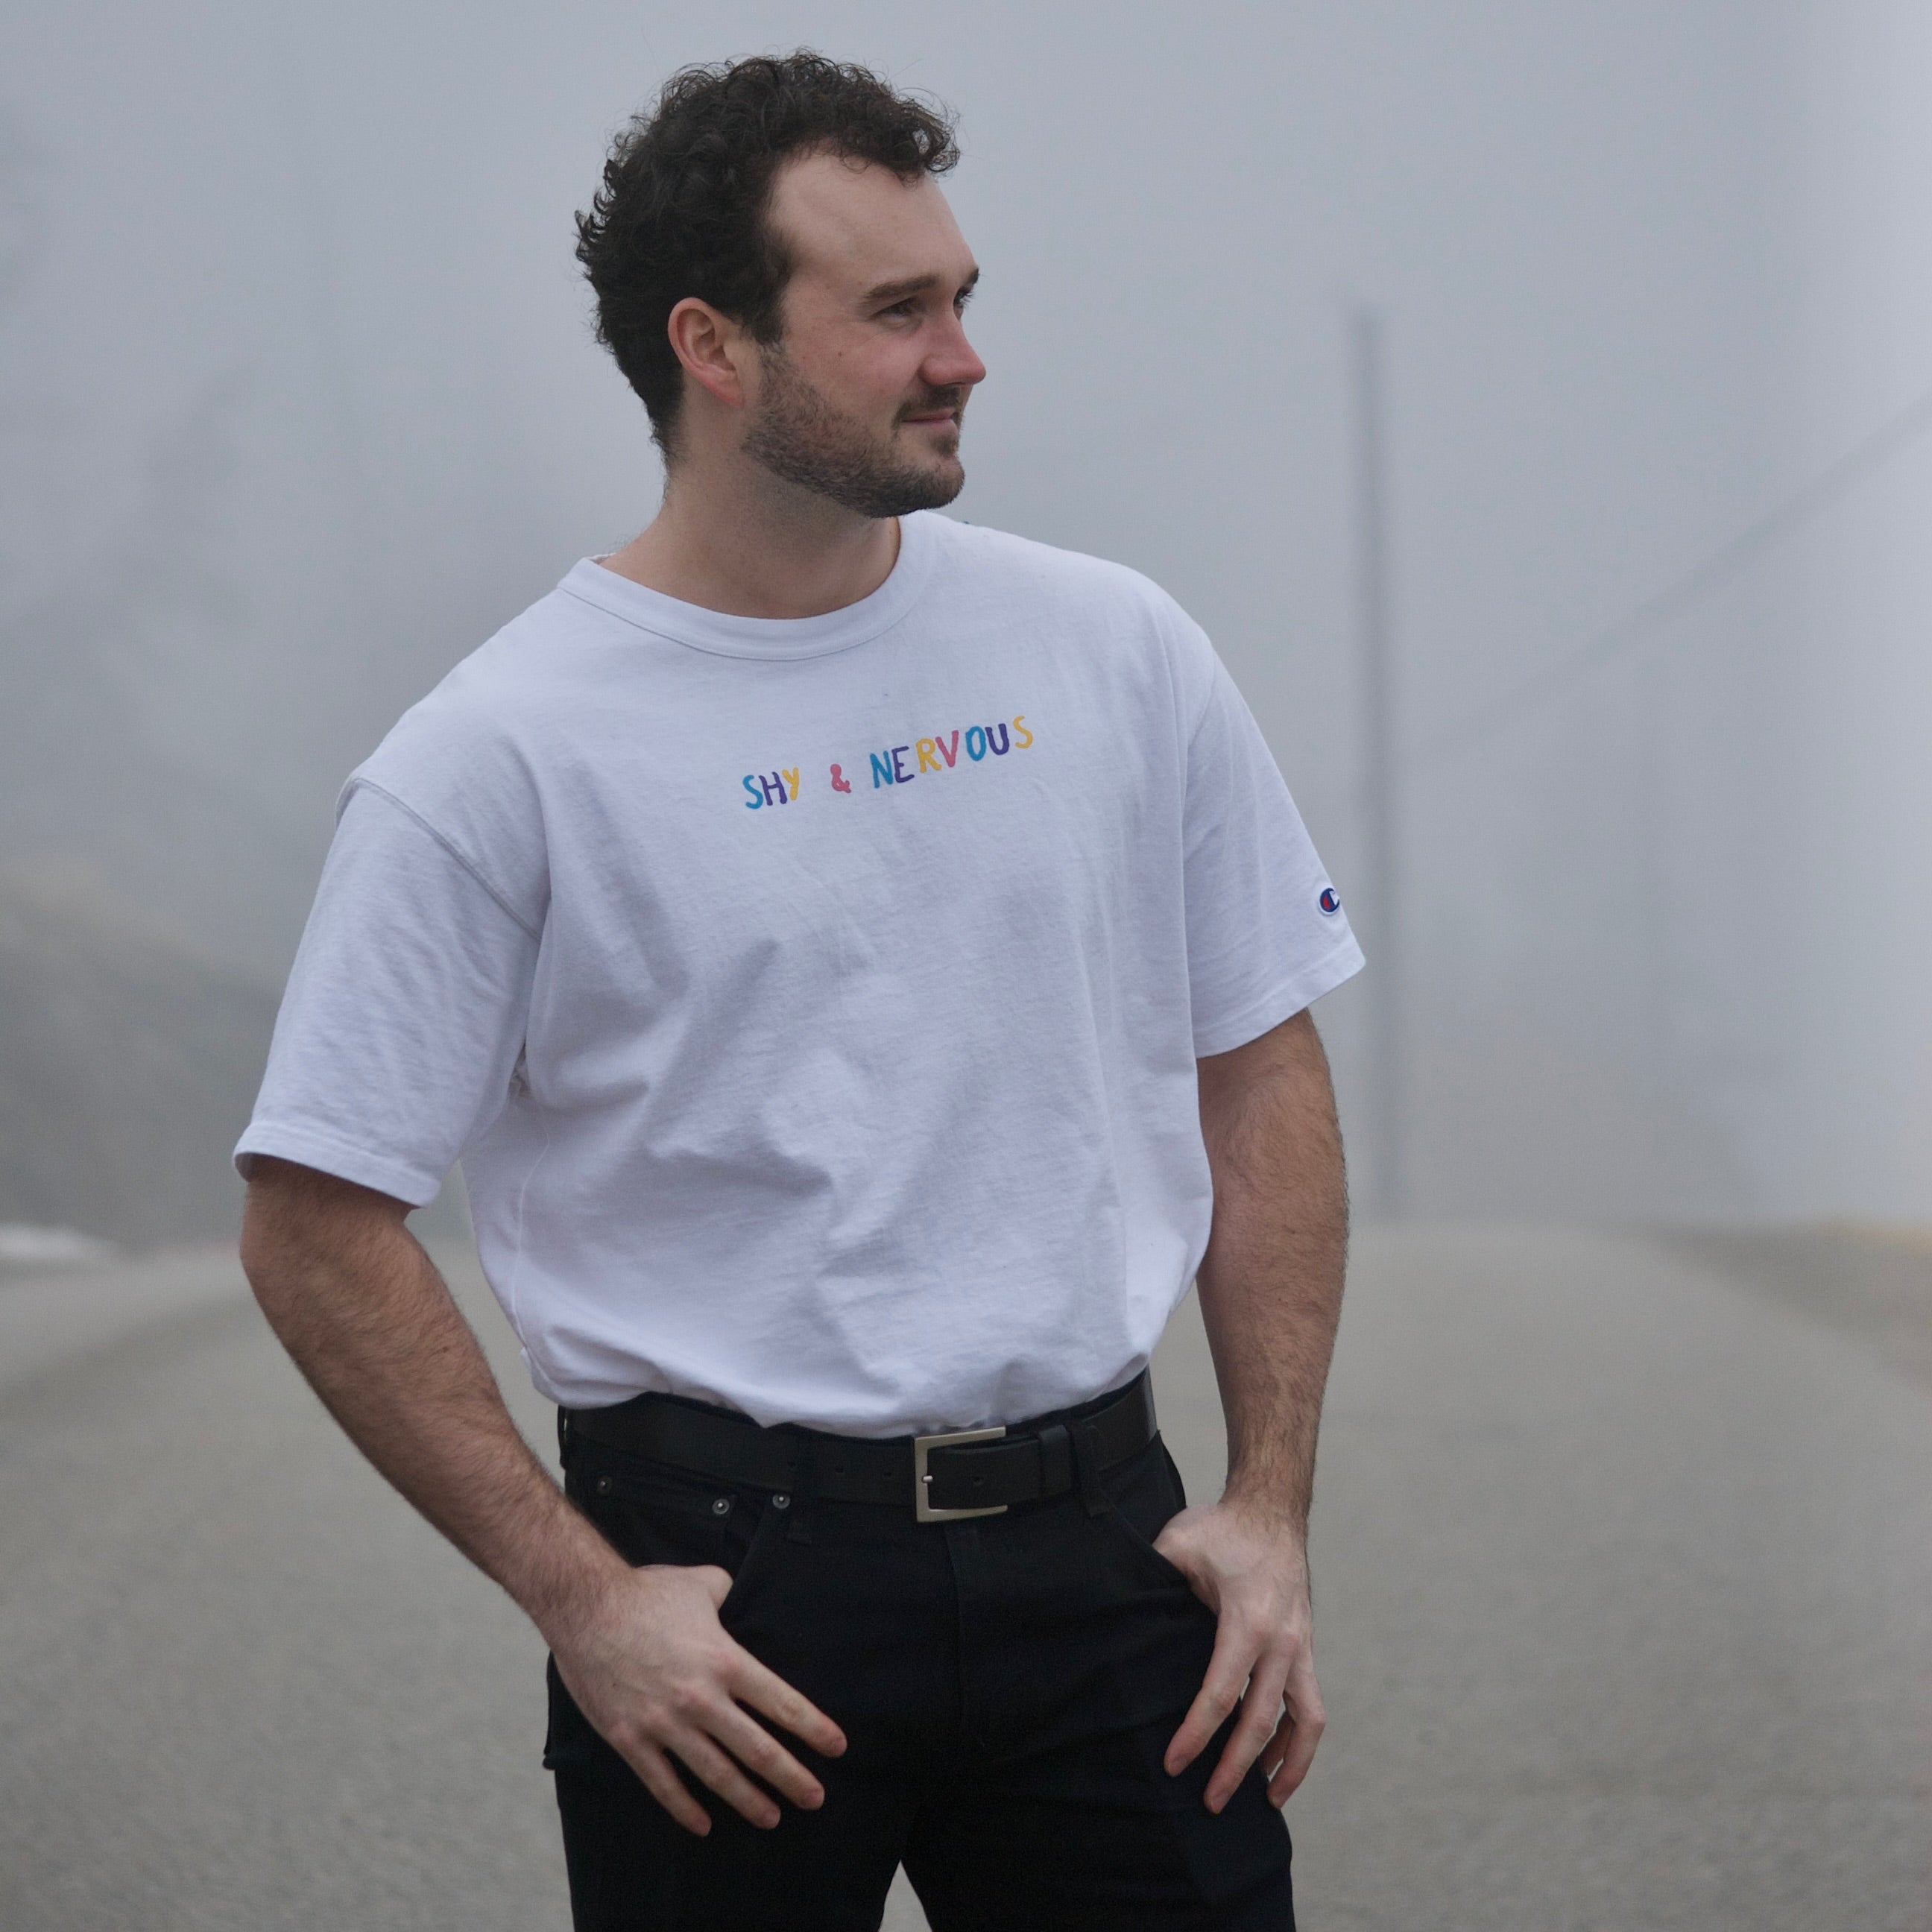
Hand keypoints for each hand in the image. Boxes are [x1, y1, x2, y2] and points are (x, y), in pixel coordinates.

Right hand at [548, 1560, 846, 1835]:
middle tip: (815, 1798)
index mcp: (724, 1659)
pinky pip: (664, 1785)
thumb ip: (732, 1596)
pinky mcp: (631, 1739)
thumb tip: (745, 1599)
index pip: (781, 1703)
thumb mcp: (704, 1583)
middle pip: (757, 1749)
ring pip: (716, 1775)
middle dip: (791, 1777)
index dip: (814, 1729)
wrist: (585, 1607)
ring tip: (771, 1817)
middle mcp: (700, 1698)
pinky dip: (685, 1809)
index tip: (836, 1748)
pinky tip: (704, 1825)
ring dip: (747, 1800)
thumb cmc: (646, 1592)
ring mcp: (664, 1723)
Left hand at [1154, 1500, 1324, 1811]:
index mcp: (1247, 1622)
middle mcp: (1282, 1641)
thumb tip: (1115, 1609)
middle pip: (1261, 1721)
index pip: (1219, 1694)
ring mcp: (1300, 1646)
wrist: (1272, 1509)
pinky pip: (1311, 1705)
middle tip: (1209, 1803)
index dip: (1195, 1734)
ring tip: (1264, 1801)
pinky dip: (1299, 1739)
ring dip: (1288, 1765)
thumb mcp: (1179, 1543)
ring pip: (1306, 1721)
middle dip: (1234, 1768)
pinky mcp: (1306, 1648)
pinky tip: (1277, 1763)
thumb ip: (1153, 1577)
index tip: (1173, 1764)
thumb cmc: (1222, 1528)